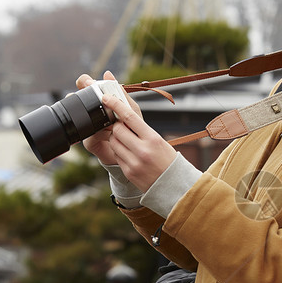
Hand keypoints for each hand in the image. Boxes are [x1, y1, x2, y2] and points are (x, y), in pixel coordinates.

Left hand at [78, 71, 176, 191]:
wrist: (174, 185)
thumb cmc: (167, 160)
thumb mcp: (159, 141)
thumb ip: (142, 130)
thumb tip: (123, 116)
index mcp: (153, 139)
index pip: (129, 117)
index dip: (115, 104)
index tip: (106, 97)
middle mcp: (143, 150)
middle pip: (117, 130)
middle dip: (116, 126)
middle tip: (121, 126)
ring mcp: (134, 162)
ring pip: (114, 142)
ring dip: (116, 138)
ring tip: (126, 141)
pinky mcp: (129, 172)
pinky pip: (116, 156)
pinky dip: (119, 151)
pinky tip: (128, 153)